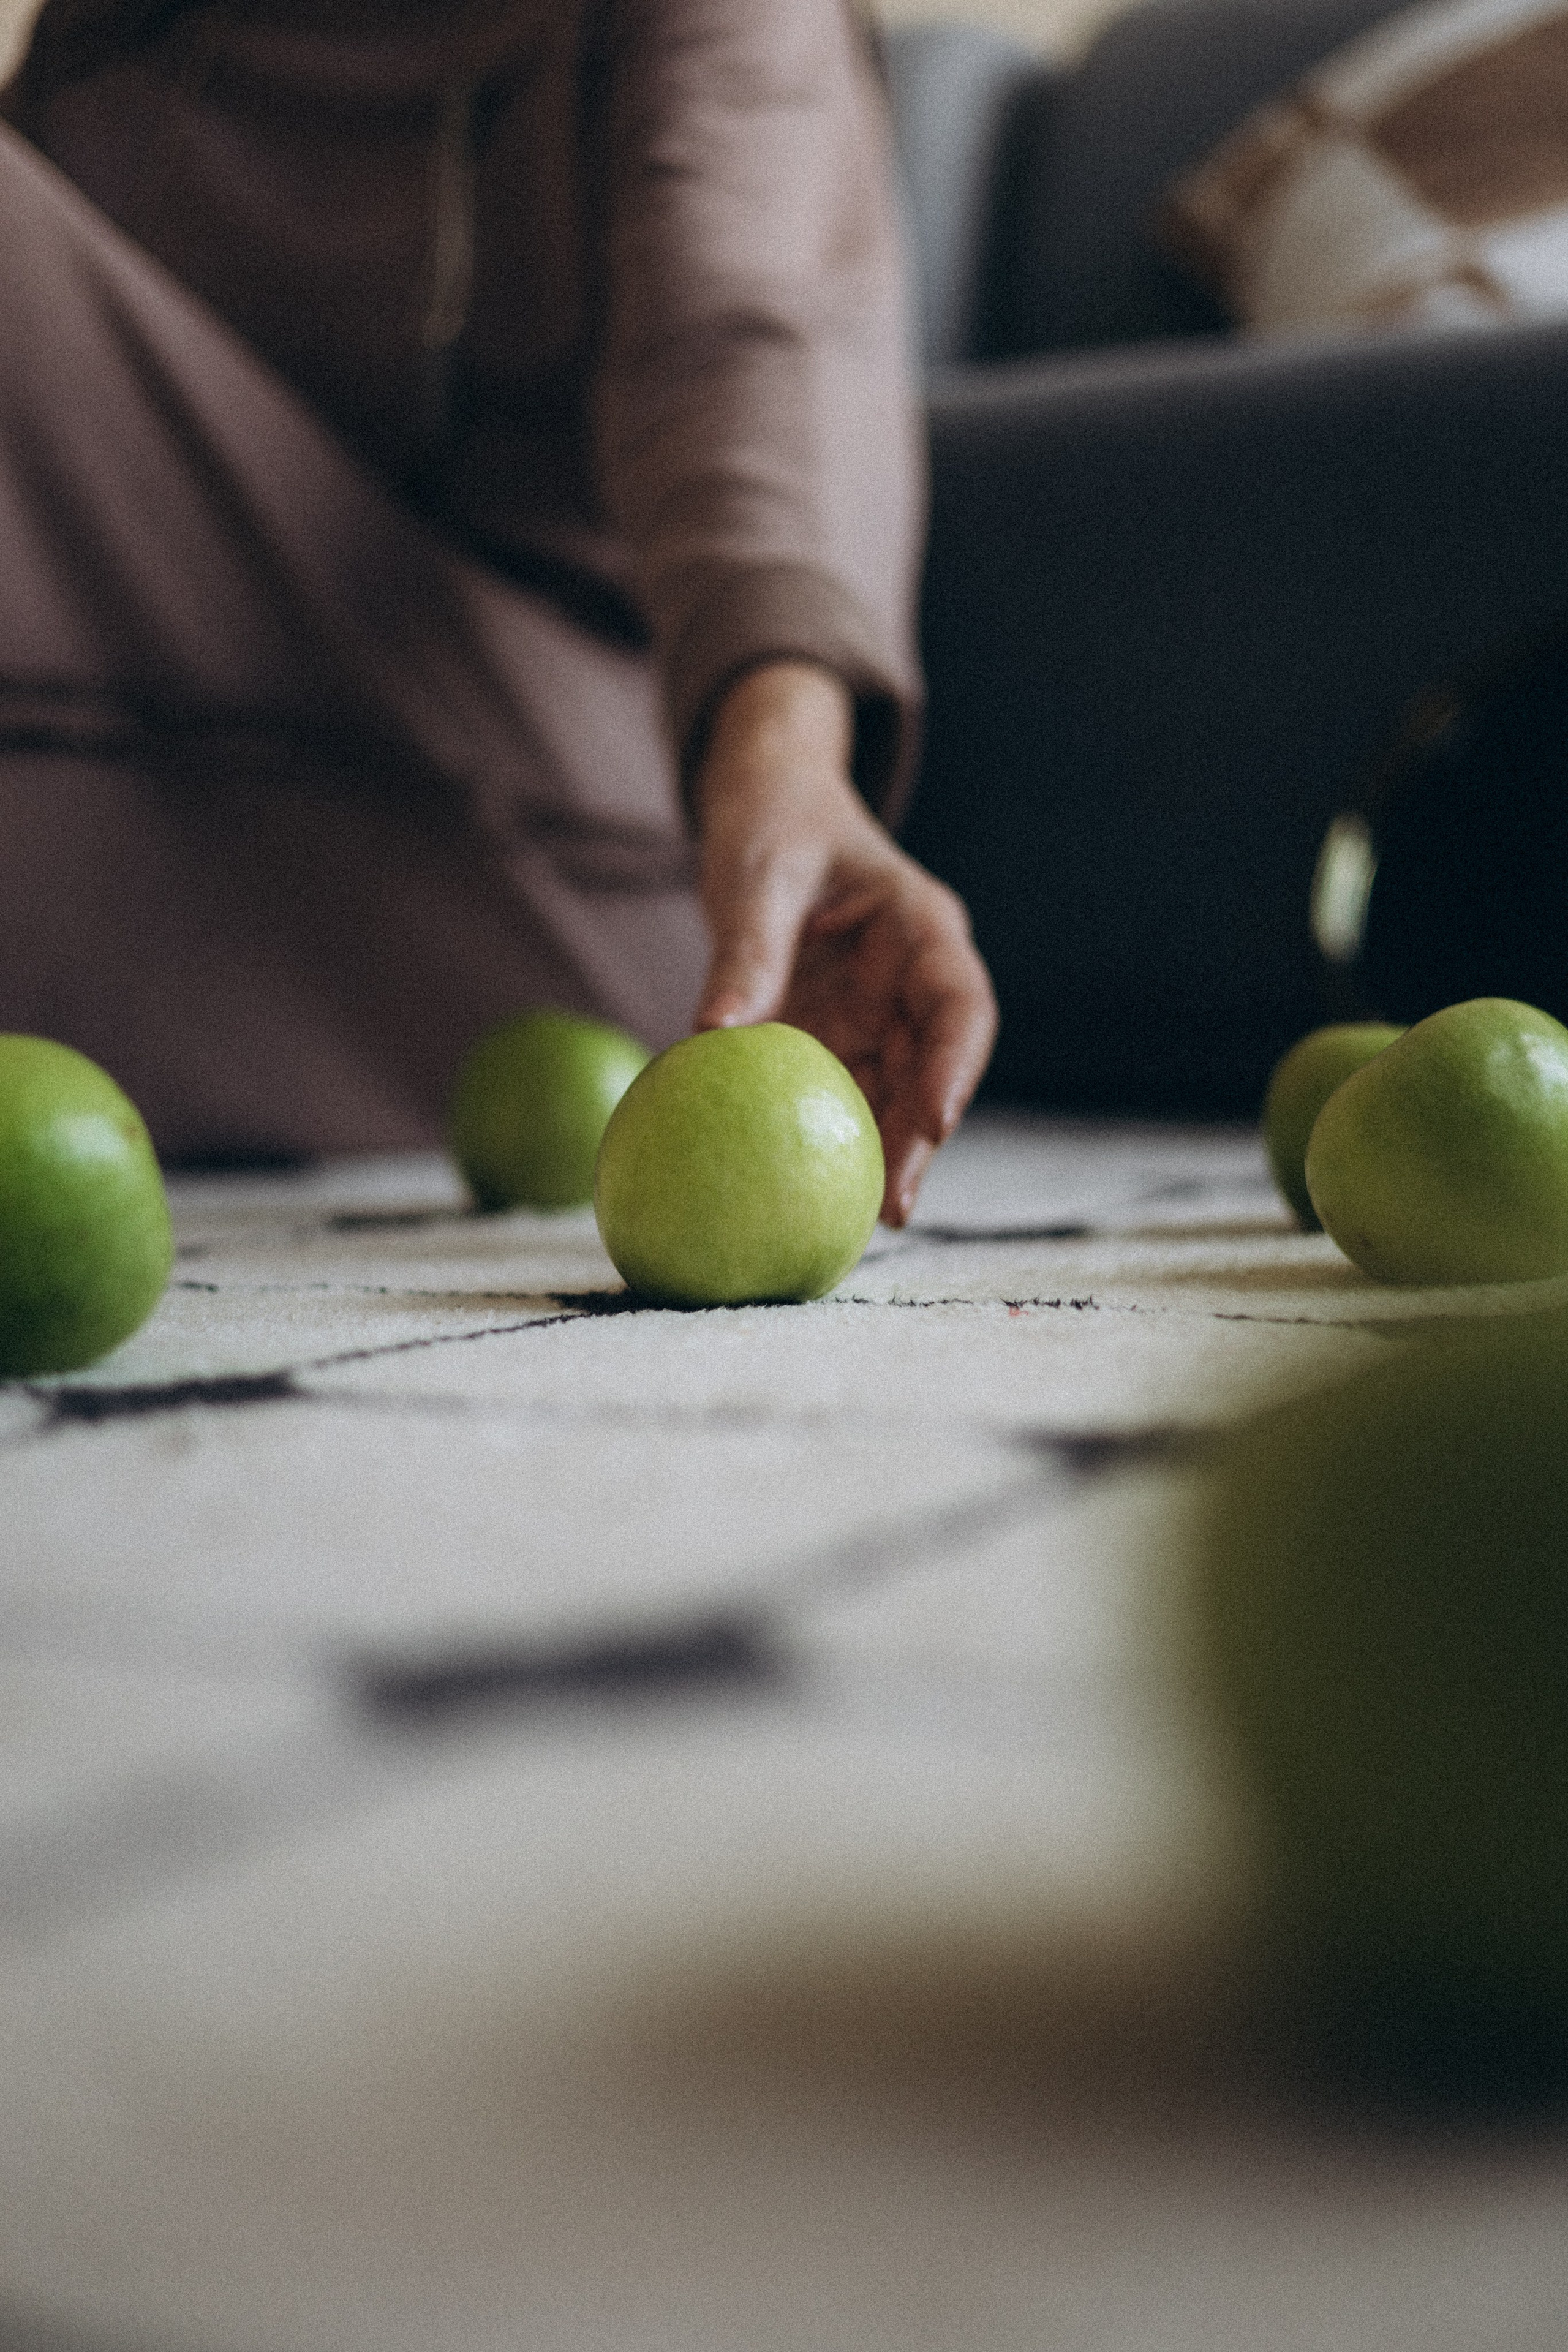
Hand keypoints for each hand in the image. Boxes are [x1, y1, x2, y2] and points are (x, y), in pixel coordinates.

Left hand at [693, 661, 996, 1225]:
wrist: (764, 805)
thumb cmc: (771, 824)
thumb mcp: (755, 877)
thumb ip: (746, 951)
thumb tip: (710, 1035)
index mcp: (921, 929)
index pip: (959, 1005)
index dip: (956, 1068)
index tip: (937, 1122)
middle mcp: (911, 982)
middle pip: (932, 1071)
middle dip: (918, 1141)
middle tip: (889, 1207)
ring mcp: (877, 1015)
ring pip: (891, 1095)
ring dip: (875, 1154)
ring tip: (847, 1221)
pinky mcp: (837, 1037)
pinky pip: (835, 1094)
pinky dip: (821, 1137)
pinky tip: (797, 1187)